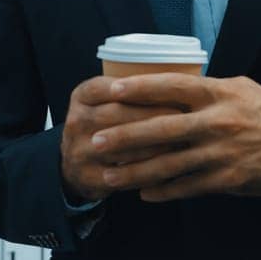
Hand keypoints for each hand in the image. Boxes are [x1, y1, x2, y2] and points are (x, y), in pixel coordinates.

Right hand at [60, 76, 188, 202]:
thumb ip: (132, 91)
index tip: (173, 92)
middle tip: (184, 117)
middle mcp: (75, 121)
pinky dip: (146, 170)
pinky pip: (122, 174)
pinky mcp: (87, 177)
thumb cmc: (106, 123)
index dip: (141, 89)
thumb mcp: (107, 100)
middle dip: (153, 115)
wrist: (77, 163)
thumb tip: (178, 82)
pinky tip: (168, 165)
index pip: (110, 87)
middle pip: (117, 115)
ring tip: (182, 140)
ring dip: (154, 144)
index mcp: (82, 96)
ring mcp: (79, 150)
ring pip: (122, 146)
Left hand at [88, 74, 260, 201]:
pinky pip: (187, 187)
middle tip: (96, 141)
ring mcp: (220, 153)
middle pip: (161, 128)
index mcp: (216, 93)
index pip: (171, 86)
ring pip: (169, 164)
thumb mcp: (237, 87)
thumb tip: (167, 83)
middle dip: (125, 136)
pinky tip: (143, 193)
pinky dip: (163, 191)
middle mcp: (216, 122)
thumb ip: (203, 87)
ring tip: (108, 176)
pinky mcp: (227, 179)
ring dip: (135, 172)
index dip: (139, 88)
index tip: (111, 91)